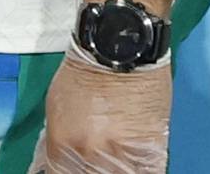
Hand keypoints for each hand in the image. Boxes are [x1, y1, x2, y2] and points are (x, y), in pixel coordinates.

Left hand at [31, 43, 170, 172]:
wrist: (120, 48)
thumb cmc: (86, 70)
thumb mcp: (56, 106)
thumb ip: (58, 141)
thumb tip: (58, 164)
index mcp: (61, 142)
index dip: (64, 173)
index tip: (70, 169)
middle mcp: (89, 155)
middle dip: (88, 171)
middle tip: (92, 161)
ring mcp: (122, 157)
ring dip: (113, 170)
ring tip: (112, 160)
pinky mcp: (152, 153)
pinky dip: (137, 171)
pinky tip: (131, 164)